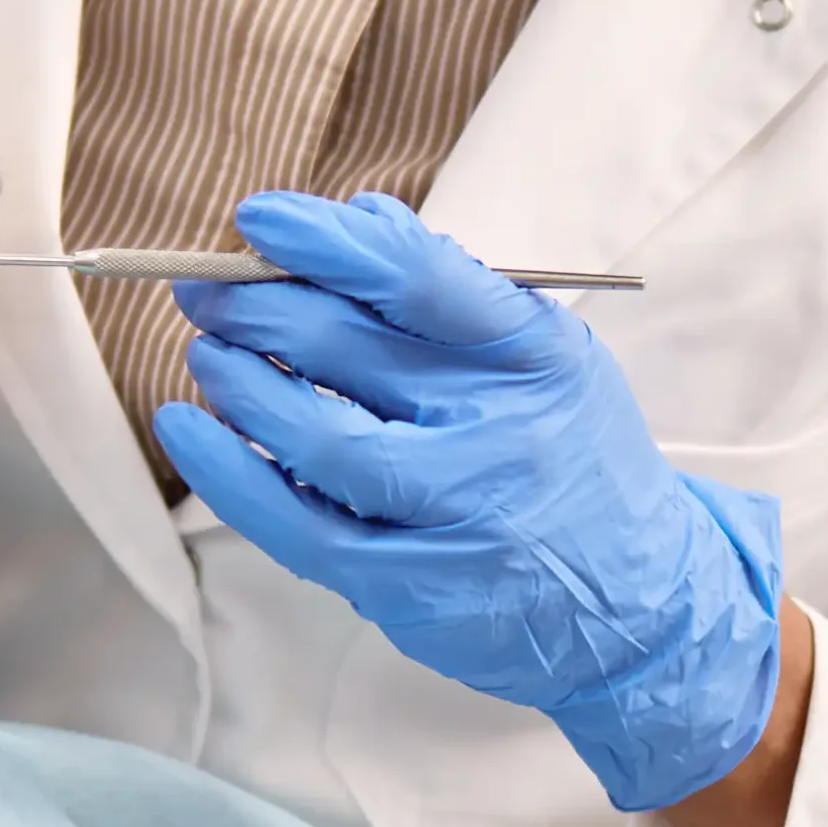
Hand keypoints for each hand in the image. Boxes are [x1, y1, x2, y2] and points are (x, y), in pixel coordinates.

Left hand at [153, 190, 783, 812]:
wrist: (642, 608)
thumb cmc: (566, 455)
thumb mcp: (543, 357)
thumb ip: (450, 290)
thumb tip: (354, 218)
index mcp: (532, 355)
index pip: (419, 278)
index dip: (325, 243)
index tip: (257, 219)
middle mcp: (498, 433)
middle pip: (348, 351)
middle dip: (256, 308)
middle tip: (204, 289)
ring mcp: (452, 516)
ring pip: (315, 437)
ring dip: (241, 383)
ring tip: (206, 352)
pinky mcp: (407, 586)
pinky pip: (295, 524)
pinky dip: (227, 472)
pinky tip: (185, 427)